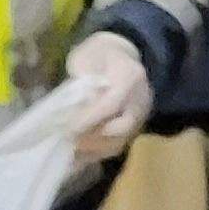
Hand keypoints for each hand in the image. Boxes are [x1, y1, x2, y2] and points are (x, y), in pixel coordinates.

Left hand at [60, 33, 152, 163]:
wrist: (123, 54)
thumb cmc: (98, 54)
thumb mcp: (84, 57)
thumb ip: (80, 79)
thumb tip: (73, 106)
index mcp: (130, 76)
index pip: (111, 104)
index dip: (89, 119)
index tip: (67, 128)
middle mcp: (140, 99)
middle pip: (120, 128)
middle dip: (92, 138)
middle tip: (68, 140)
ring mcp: (141, 114)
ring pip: (120, 141)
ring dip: (94, 149)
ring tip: (70, 150)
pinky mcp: (136, 126)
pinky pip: (118, 145)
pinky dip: (97, 152)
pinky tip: (78, 155)